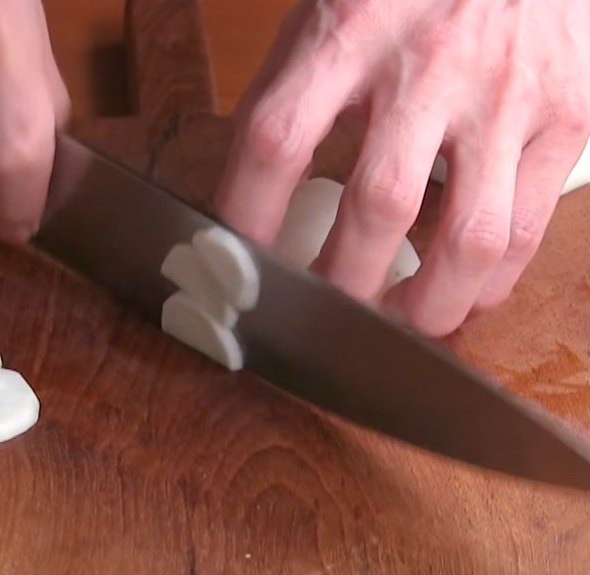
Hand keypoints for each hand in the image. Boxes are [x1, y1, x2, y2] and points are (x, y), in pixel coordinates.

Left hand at [215, 0, 589, 335]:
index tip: (238, 262)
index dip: (248, 215)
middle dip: (342, 284)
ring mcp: (505, 96)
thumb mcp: (333, 16)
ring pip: (468, 238)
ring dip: (425, 307)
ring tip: (395, 323)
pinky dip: (485, 286)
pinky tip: (457, 295)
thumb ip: (290, 101)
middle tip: (323, 310)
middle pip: (378, 203)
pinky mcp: (565, 118)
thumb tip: (247, 208)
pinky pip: (524, 231)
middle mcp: (430, 65)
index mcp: (351, 29)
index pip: (279, 138)